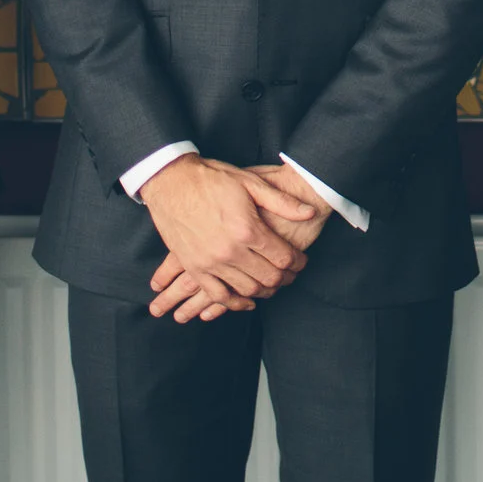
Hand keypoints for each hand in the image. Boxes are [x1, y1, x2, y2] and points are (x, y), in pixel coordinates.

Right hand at [140, 156, 320, 319]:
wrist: (172, 181)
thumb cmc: (212, 178)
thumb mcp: (251, 182)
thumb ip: (282, 202)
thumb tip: (310, 212)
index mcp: (247, 229)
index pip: (283, 258)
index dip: (298, 262)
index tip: (301, 260)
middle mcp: (230, 251)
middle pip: (269, 278)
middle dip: (286, 278)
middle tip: (292, 274)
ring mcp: (210, 262)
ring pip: (247, 290)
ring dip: (265, 291)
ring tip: (273, 284)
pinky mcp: (194, 267)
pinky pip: (218, 295)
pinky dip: (235, 303)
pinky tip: (247, 301)